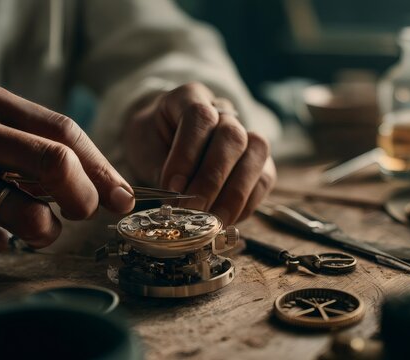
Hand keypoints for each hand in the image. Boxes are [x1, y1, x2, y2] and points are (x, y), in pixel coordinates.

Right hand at [0, 81, 133, 262]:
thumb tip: (119, 194)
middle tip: (83, 212)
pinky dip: (2, 245)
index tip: (121, 198)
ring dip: (45, 231)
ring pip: (29, 214)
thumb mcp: (4, 142)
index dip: (101, 169)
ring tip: (33, 226)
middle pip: (54, 161)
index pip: (64, 131)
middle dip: (83, 196)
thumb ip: (58, 158)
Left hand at [123, 82, 275, 224]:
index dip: (187, 154)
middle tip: (193, 209)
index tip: (173, 187)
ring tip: (212, 220)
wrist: (162, 140)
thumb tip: (177, 200)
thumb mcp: (144, 149)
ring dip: (235, 193)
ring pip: (256, 153)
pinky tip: (226, 218)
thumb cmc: (152, 141)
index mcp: (189, 97)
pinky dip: (247, 202)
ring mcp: (245, 132)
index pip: (199, 116)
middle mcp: (223, 111)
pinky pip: (264, 178)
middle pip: (232, 136)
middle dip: (212, 178)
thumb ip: (161, 170)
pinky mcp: (258, 160)